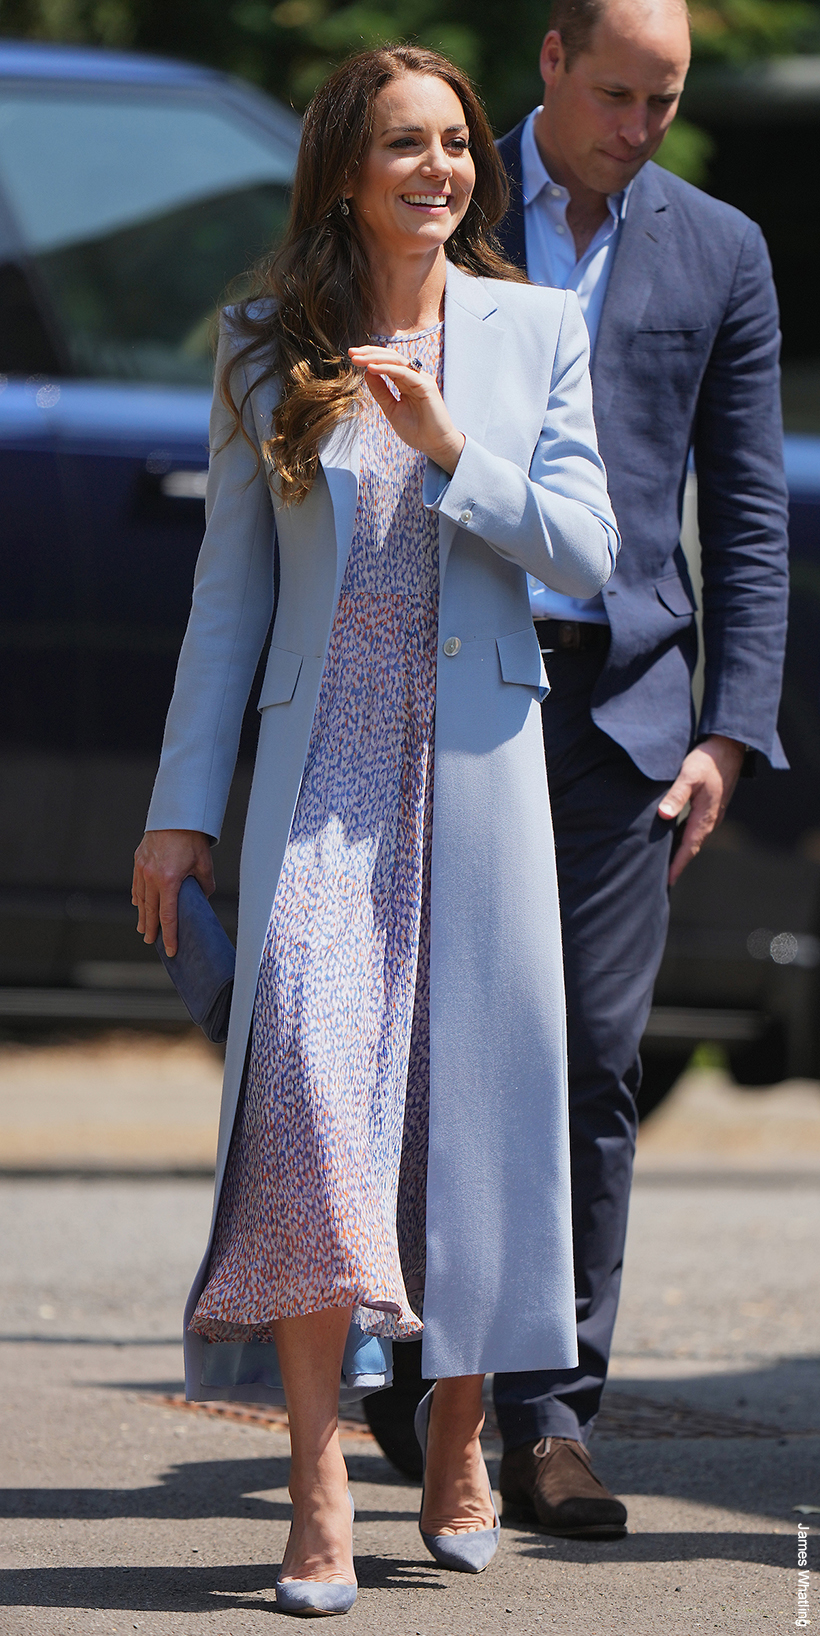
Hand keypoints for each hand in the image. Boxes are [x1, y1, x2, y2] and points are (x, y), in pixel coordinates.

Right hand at [132, 829, 214, 957]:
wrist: (176, 815)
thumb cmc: (192, 839)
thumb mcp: (204, 864)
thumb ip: (205, 885)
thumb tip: (203, 898)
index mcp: (169, 880)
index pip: (167, 915)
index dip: (169, 935)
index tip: (170, 949)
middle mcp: (152, 876)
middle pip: (150, 911)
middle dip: (151, 929)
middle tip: (151, 942)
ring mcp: (142, 868)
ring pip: (141, 899)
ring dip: (142, 915)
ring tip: (143, 928)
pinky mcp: (138, 860)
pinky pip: (136, 885)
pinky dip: (138, 897)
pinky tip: (139, 905)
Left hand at [348, 345, 465, 473]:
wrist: (435, 446)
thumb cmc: (416, 431)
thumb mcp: (391, 409)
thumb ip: (381, 391)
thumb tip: (367, 372)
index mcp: (406, 381)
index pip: (387, 362)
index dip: (369, 357)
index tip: (352, 357)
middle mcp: (414, 376)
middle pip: (391, 356)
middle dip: (370, 353)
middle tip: (351, 353)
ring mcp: (421, 379)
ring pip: (397, 361)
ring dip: (375, 358)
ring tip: (357, 359)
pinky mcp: (426, 386)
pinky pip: (404, 373)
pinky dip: (387, 369)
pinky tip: (371, 369)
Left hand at [659, 735, 745, 886]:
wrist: (729, 747)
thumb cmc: (707, 760)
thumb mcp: (688, 774)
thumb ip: (676, 795)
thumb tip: (664, 815)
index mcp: (705, 816)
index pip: (689, 847)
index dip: (678, 865)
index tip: (667, 881)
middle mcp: (711, 819)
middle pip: (692, 847)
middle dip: (679, 863)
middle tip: (663, 879)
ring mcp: (712, 813)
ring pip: (694, 838)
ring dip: (682, 851)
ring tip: (666, 863)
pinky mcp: (711, 806)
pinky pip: (696, 828)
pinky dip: (685, 837)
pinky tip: (674, 838)